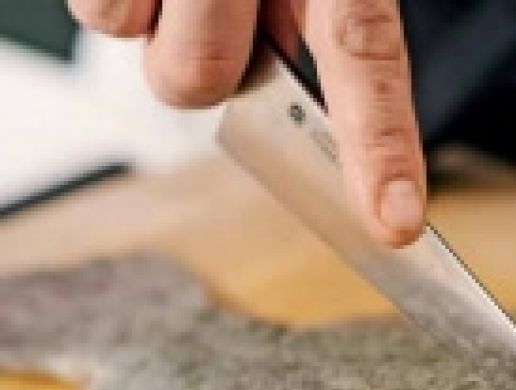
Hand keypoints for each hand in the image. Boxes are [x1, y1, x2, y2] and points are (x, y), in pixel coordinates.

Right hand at [67, 0, 424, 245]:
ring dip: (157, 23)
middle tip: (213, 5)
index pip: (365, 54)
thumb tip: (324, 118)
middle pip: (201, 80)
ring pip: (147, 55)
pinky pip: (99, 13)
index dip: (380, 144)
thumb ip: (321, 24)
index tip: (394, 223)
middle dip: (201, 63)